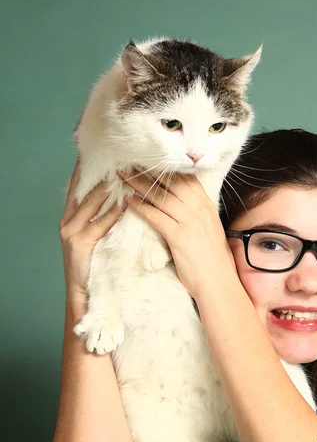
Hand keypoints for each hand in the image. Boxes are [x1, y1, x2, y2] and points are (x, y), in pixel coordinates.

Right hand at [59, 159, 126, 297]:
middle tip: (114, 156)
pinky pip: (98, 224)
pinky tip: (123, 204)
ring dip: (105, 188)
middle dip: (97, 172)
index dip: (86, 168)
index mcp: (71, 216)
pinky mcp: (79, 244)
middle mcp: (68, 220)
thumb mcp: (95, 235)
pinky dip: (111, 214)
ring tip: (120, 173)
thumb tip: (121, 196)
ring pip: (89, 204)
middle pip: (82, 190)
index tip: (97, 151)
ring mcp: (71, 232)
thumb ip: (101, 216)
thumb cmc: (94, 262)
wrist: (83, 291)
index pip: (78, 186)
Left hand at [119, 168, 236, 298]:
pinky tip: (128, 201)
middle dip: (149, 172)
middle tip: (130, 163)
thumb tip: (180, 204)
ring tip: (123, 177)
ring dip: (139, 185)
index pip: (185, 179)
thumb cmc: (213, 259)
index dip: (166, 169)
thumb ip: (196, 213)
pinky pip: (155, 216)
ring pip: (160, 196)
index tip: (150, 161)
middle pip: (170, 183)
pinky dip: (140, 207)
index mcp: (206, 205)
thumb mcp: (209, 228)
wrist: (218, 281)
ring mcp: (189, 221)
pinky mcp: (179, 235)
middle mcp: (199, 208)